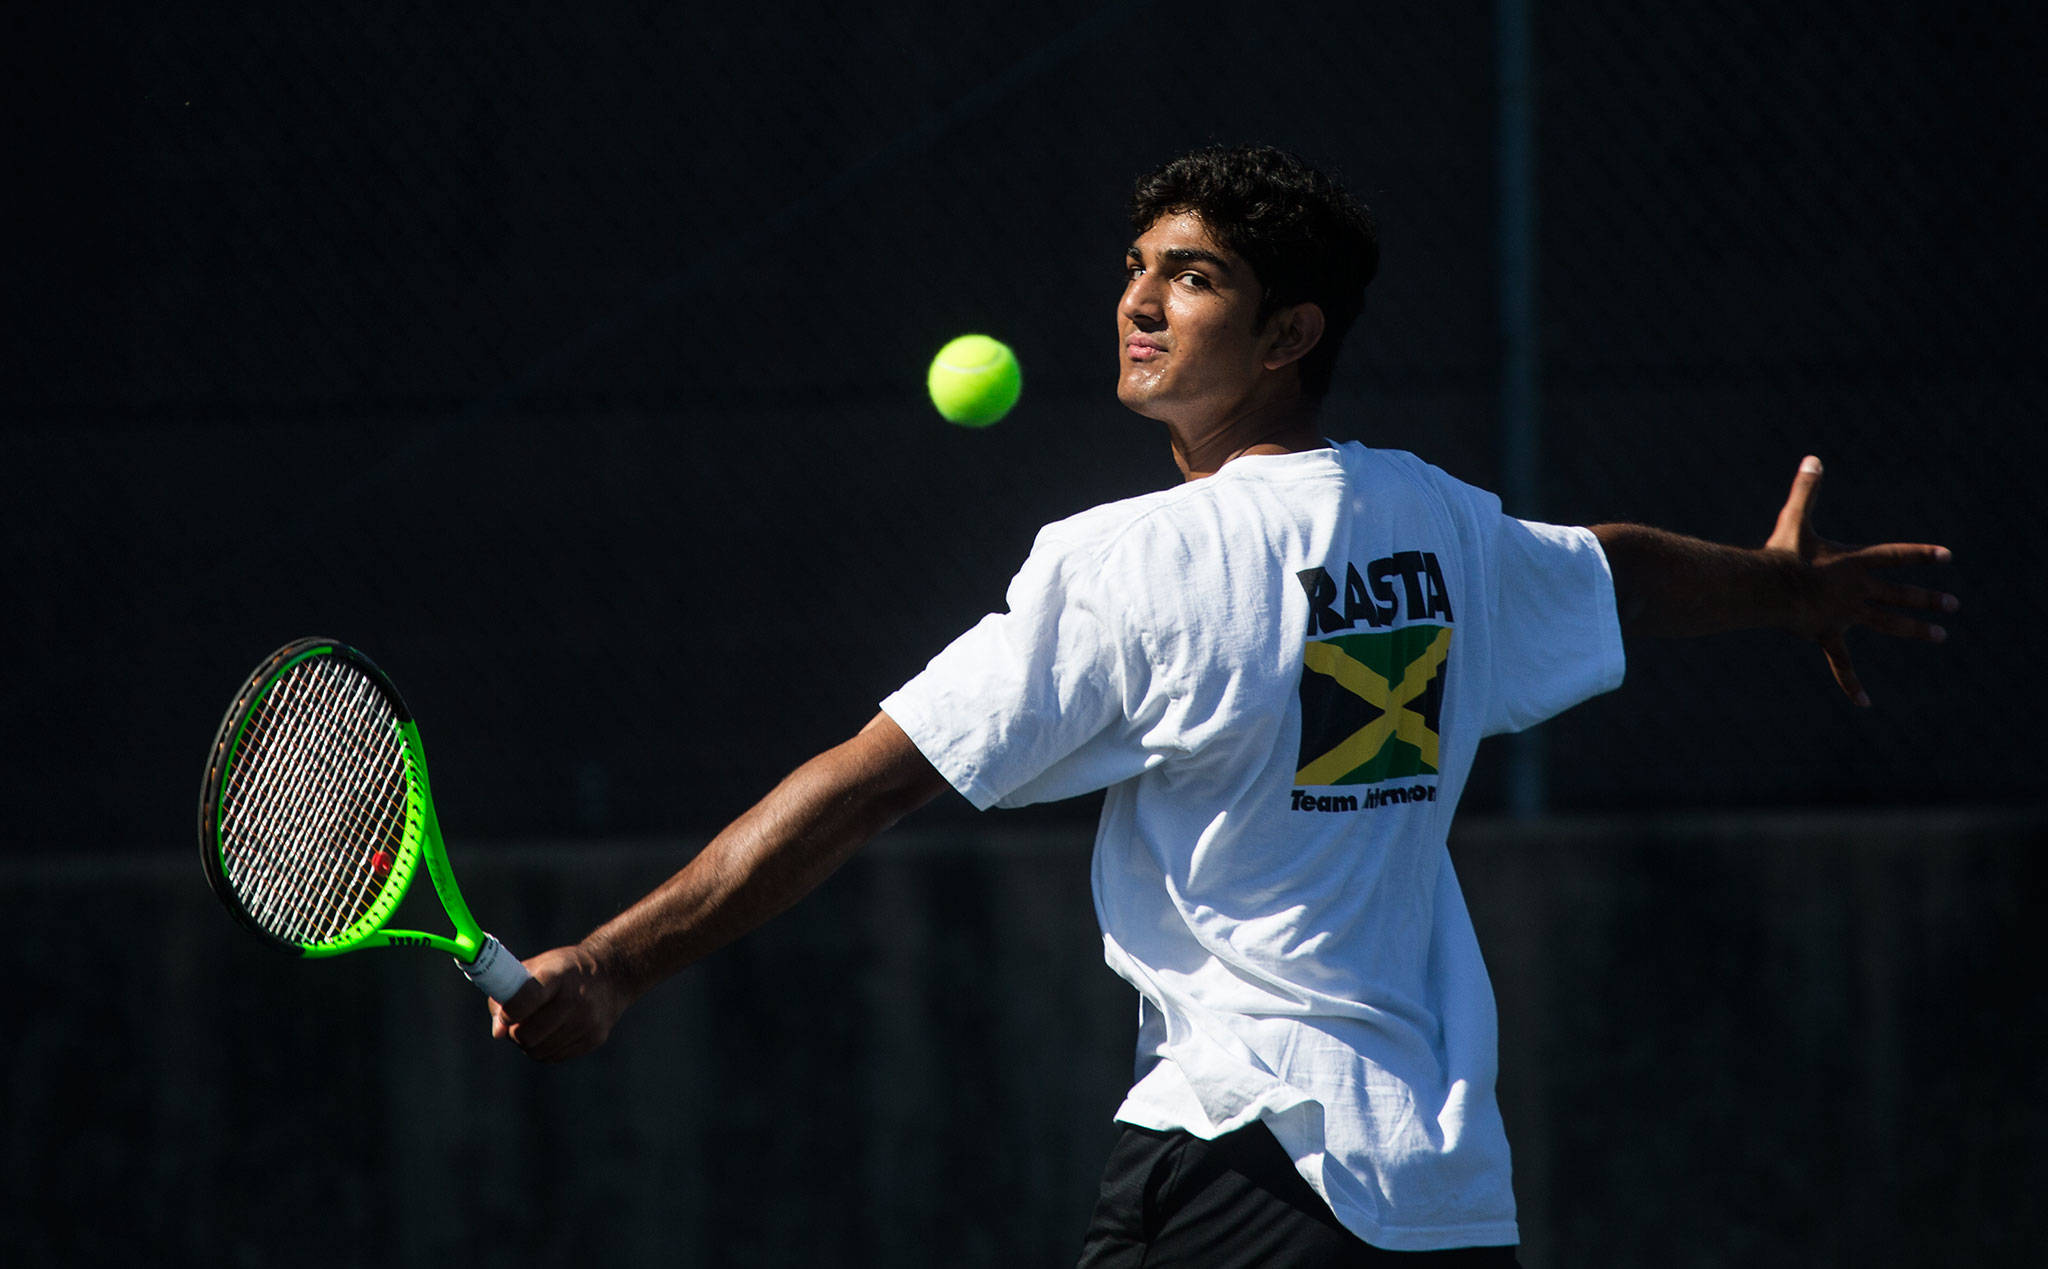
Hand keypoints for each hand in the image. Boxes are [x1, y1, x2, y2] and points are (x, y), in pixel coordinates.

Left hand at [488, 942, 632, 1061]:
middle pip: (527, 1034)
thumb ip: (509, 994)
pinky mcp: (595, 1038)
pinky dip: (546, 1049)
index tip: (507, 1013)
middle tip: (516, 1024)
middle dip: (515, 1033)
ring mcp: (588, 1021)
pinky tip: (552, 1032)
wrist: (612, 974)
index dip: (508, 1013)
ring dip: (529, 1044)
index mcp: (558, 975)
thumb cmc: (564, 970)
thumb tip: (498, 1032)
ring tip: (534, 1027)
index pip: (523, 1002)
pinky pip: (555, 1057)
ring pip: (539, 1051)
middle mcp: (576, 999)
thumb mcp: (537, 967)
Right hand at [1764, 455, 1956, 706]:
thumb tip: (1813, 459)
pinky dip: (1852, 683)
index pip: (1896, 556)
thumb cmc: (1781, 553)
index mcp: (1855, 562)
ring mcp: (1846, 615)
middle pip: (1900, 594)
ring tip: (1940, 636)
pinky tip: (1866, 702)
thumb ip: (1807, 491)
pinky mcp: (1827, 634)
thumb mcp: (1796, 519)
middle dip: (1928, 598)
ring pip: (1888, 623)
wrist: (1768, 587)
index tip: (1946, 556)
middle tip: (1952, 604)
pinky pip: (1842, 663)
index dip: (1922, 555)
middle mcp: (1858, 590)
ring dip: (1915, 629)